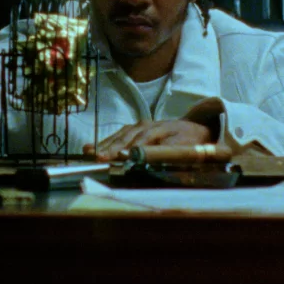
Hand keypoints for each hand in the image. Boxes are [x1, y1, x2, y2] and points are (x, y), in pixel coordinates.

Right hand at [83, 119, 214, 161]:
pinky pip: (118, 134)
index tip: (119, 157)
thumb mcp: (184, 148)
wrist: (194, 129)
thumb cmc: (189, 142)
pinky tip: (94, 148)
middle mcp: (147, 125)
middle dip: (112, 147)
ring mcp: (139, 125)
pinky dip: (106, 141)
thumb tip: (149, 158)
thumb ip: (167, 153)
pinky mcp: (134, 128)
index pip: (143, 139)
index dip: (131, 148)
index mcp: (160, 129)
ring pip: (120, 134)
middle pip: (128, 136)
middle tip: (99, 157)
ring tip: (90, 152)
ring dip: (105, 144)